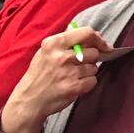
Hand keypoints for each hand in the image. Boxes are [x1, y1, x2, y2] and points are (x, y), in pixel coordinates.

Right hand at [0, 26, 132, 132]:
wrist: (29, 100)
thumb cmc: (40, 74)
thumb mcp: (46, 51)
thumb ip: (67, 40)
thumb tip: (93, 34)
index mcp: (54, 43)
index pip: (86, 33)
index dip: (99, 39)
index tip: (104, 45)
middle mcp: (61, 56)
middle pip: (94, 52)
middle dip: (91, 59)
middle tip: (79, 65)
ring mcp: (68, 72)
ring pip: (94, 67)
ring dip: (88, 72)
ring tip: (72, 76)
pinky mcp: (73, 87)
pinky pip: (93, 81)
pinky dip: (87, 84)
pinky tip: (75, 85)